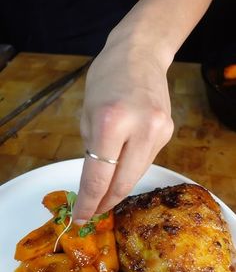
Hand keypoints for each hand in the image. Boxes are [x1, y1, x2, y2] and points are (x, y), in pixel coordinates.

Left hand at [72, 33, 173, 221]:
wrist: (140, 54)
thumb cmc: (105, 79)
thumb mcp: (87, 114)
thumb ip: (92, 150)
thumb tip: (94, 182)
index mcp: (111, 122)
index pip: (99, 177)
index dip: (89, 202)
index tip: (81, 217)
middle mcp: (141, 129)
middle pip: (123, 184)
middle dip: (105, 202)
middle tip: (93, 212)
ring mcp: (159, 132)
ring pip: (136, 175)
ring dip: (118, 187)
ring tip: (104, 194)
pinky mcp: (169, 132)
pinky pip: (145, 160)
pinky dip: (130, 168)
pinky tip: (122, 166)